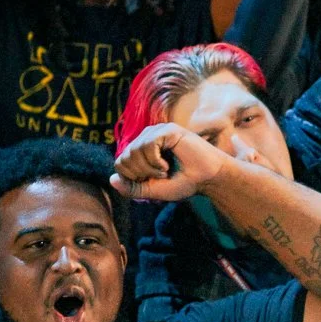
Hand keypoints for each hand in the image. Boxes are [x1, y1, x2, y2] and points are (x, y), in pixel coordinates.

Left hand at [110, 123, 231, 201]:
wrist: (208, 178)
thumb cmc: (185, 182)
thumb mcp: (153, 191)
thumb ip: (133, 188)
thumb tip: (112, 179)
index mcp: (142, 150)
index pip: (120, 163)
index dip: (133, 178)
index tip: (152, 180)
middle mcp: (146, 137)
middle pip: (124, 158)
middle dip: (141, 174)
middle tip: (160, 175)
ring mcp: (156, 131)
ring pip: (135, 151)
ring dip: (150, 169)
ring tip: (165, 170)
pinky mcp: (167, 130)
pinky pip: (147, 146)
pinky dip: (155, 161)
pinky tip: (167, 164)